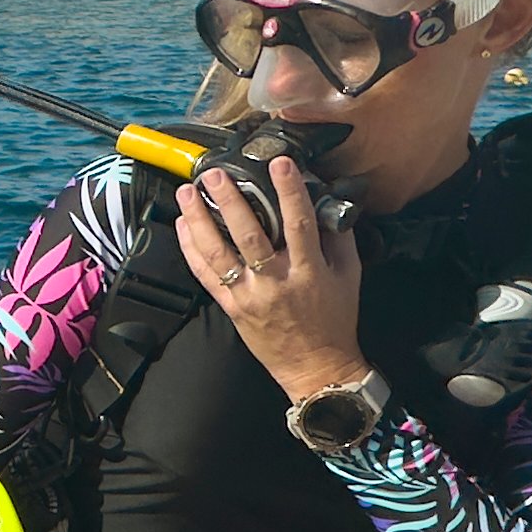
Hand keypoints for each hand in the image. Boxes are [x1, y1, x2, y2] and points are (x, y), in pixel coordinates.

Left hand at [177, 155, 369, 401]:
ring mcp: (249, 296)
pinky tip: (183, 226)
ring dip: (199, 221)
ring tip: (187, 193)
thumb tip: (326, 201)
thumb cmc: (334, 319)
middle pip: (249, 235)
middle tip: (215, 174)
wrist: (315, 367)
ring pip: (218, 254)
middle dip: (230, 201)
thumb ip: (338, 238)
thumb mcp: (348, 275)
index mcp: (309, 271)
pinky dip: (191, 249)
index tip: (280, 164)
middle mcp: (276, 282)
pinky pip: (206, 276)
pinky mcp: (231, 307)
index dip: (289, 191)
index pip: (299, 223)